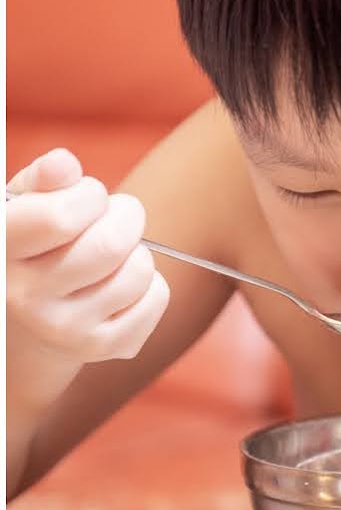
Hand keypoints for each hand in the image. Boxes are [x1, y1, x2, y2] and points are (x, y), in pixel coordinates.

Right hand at [6, 148, 168, 367]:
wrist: (27, 324)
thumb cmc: (30, 247)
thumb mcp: (21, 208)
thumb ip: (42, 181)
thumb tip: (65, 163)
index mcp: (0, 252)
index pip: (61, 218)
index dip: (89, 195)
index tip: (88, 195)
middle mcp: (26, 296)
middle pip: (109, 246)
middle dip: (125, 217)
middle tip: (117, 215)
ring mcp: (66, 328)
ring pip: (139, 271)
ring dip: (137, 250)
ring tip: (113, 252)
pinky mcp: (104, 346)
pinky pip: (157, 297)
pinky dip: (150, 281)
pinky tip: (120, 283)